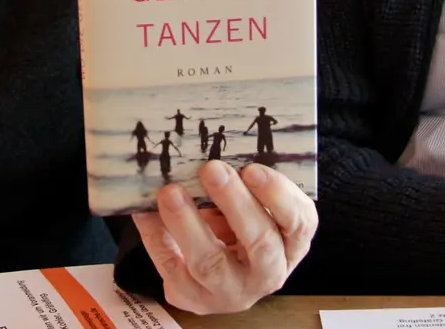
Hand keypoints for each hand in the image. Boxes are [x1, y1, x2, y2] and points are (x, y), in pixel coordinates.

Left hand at [131, 161, 316, 313]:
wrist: (219, 274)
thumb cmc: (240, 226)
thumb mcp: (253, 205)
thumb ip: (245, 182)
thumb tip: (210, 145)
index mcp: (292, 244)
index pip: (299, 222)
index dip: (278, 196)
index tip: (253, 168)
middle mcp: (268, 273)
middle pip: (260, 243)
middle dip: (235, 204)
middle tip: (211, 169)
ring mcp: (231, 291)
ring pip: (211, 263)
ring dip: (189, 224)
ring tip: (171, 192)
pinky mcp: (194, 299)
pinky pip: (172, 267)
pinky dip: (156, 236)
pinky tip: (145, 211)